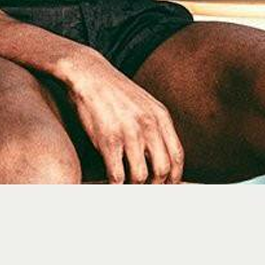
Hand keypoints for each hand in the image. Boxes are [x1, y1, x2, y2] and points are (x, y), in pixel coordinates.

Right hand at [60, 52, 184, 183]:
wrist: (88, 73)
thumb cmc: (114, 92)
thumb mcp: (144, 104)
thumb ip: (155, 127)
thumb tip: (162, 156)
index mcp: (160, 117)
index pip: (177, 156)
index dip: (174, 177)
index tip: (166, 186)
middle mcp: (148, 126)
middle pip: (163, 170)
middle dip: (155, 186)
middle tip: (145, 191)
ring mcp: (128, 133)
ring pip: (140, 176)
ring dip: (134, 188)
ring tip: (127, 188)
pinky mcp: (108, 140)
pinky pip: (117, 174)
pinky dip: (115, 185)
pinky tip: (111, 182)